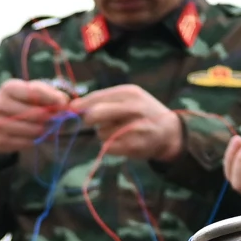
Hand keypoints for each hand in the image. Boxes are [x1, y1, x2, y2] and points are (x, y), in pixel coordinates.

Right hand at [0, 80, 72, 158]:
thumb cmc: (12, 106)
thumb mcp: (23, 93)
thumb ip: (44, 93)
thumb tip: (65, 101)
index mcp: (8, 88)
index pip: (35, 92)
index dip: (53, 98)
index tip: (65, 103)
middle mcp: (0, 104)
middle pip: (37, 113)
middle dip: (53, 117)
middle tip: (61, 120)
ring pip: (34, 129)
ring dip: (47, 130)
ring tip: (52, 128)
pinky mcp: (0, 141)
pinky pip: (28, 142)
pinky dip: (38, 140)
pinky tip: (41, 136)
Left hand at [69, 84, 184, 161]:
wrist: (169, 131)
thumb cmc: (143, 112)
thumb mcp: (129, 98)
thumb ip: (105, 100)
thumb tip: (75, 105)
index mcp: (130, 93)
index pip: (99, 97)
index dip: (82, 104)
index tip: (71, 108)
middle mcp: (133, 108)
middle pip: (96, 114)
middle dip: (89, 119)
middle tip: (91, 122)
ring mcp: (134, 128)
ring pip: (101, 132)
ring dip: (103, 133)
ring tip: (118, 131)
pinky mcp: (134, 146)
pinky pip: (108, 147)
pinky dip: (110, 145)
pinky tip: (121, 141)